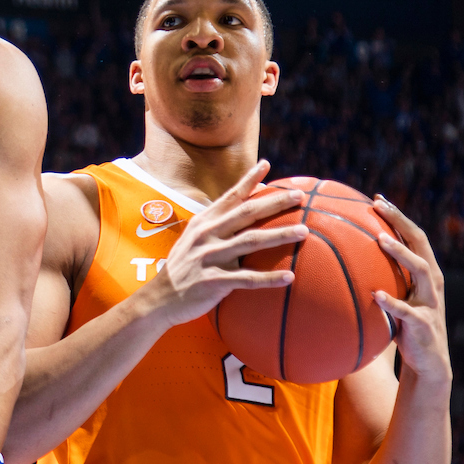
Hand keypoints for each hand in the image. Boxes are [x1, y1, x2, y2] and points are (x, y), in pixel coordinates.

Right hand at [149, 159, 307, 327]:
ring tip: (304, 231)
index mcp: (203, 222)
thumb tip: (243, 210)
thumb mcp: (193, 239)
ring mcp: (210, 257)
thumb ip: (216, 226)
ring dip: (280, 235)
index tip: (266, 164)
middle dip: (274, 202)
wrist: (159, 299)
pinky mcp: (213, 281)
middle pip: (246, 213)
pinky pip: (247, 279)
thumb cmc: (183, 268)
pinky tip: (290, 277)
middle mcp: (207, 235)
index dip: (249, 180)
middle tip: (298, 196)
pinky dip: (270, 278)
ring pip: (251, 241)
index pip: (230, 196)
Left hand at [373, 196, 451, 386]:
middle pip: (420, 243)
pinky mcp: (424, 325)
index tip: (377, 199)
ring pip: (421, 270)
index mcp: (426, 274)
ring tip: (381, 240)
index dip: (398, 217)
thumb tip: (340, 264)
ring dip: (401, 253)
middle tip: (379, 206)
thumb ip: (379, 281)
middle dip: (401, 222)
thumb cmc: (403, 327)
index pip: (414, 237)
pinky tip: (374, 295)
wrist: (428, 364)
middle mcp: (432, 283)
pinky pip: (407, 312)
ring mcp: (430, 303)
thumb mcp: (394, 299)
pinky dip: (391, 302)